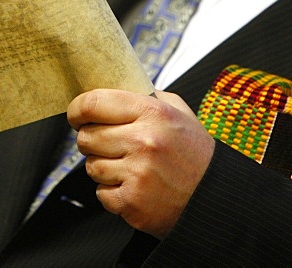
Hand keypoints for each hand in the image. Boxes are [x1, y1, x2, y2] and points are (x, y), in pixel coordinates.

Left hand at [67, 88, 214, 238]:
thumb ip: (146, 97)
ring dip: (103, 168)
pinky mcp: (132, 201)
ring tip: (128, 167)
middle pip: (86, 137)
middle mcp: (143, 141)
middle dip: (92, 141)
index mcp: (152, 113)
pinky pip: (101, 193)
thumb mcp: (178, 112)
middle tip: (110, 145)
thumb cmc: (195, 153)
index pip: (93, 103)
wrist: (215, 196)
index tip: (77, 115)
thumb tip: (112, 89)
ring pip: (91, 167)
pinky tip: (133, 186)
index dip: (77, 109)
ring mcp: (137, 173)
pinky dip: (112, 192)